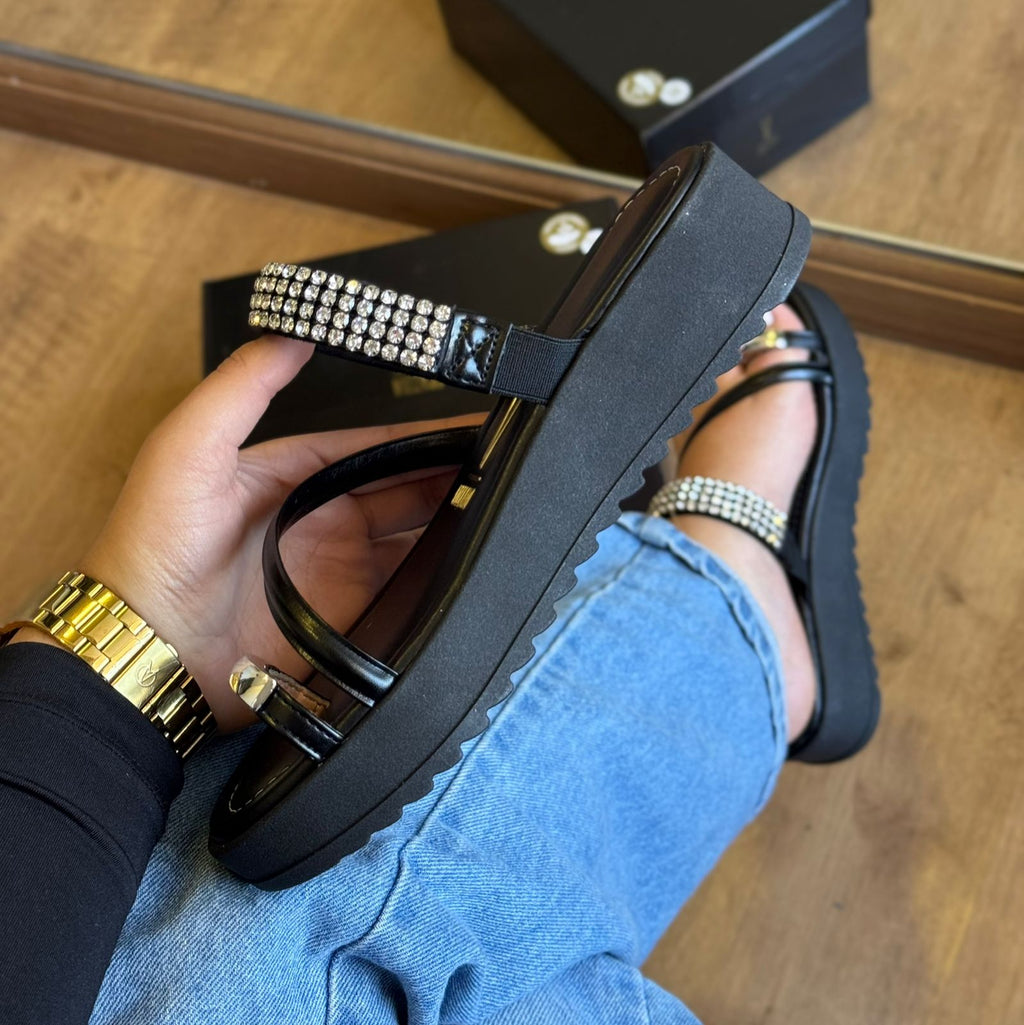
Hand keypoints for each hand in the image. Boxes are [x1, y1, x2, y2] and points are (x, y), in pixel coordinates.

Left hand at [59, 337, 476, 729]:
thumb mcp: (189, 444)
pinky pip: (406, 589)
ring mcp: (337, 568)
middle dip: (448, 474)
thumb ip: (243, 383)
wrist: (150, 648)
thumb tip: (295, 328)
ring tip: (499, 502)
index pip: (371, 445)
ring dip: (452, 519)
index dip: (419, 434)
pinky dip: (438, 573)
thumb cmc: (153, 544)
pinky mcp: (349, 615)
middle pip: (402, 488)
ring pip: (413, 535)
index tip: (467, 421)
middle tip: (500, 462)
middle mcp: (320, 518)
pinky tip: (469, 558)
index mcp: (290, 473)